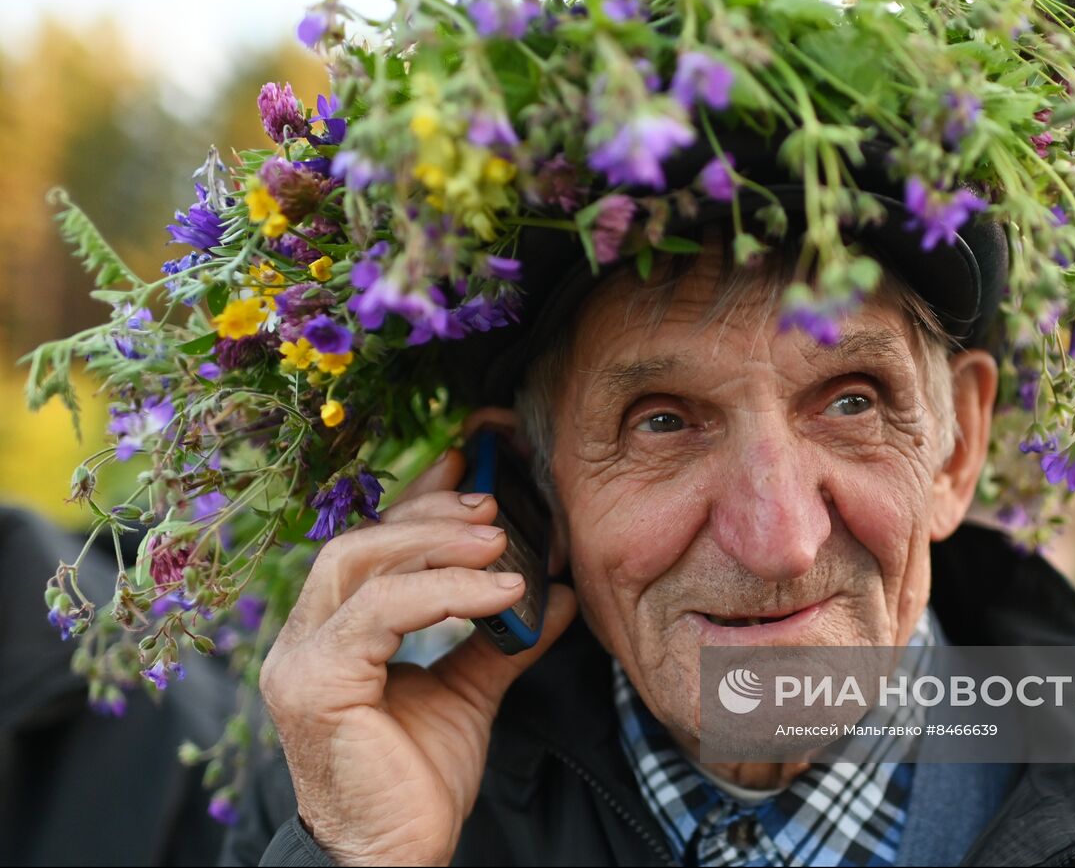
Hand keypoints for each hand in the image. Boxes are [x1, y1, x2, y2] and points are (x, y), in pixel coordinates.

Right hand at [260, 449, 576, 865]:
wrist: (395, 859)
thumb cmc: (418, 782)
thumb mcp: (469, 692)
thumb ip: (499, 638)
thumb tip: (553, 590)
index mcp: (330, 634)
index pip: (369, 547)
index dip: (416, 500)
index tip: (470, 467)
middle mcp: (303, 639)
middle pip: (358, 542)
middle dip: (428, 512)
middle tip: (494, 504)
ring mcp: (300, 661)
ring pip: (361, 565)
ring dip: (438, 543)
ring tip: (503, 541)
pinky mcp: (315, 685)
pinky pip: (380, 613)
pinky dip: (444, 592)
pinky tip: (501, 592)